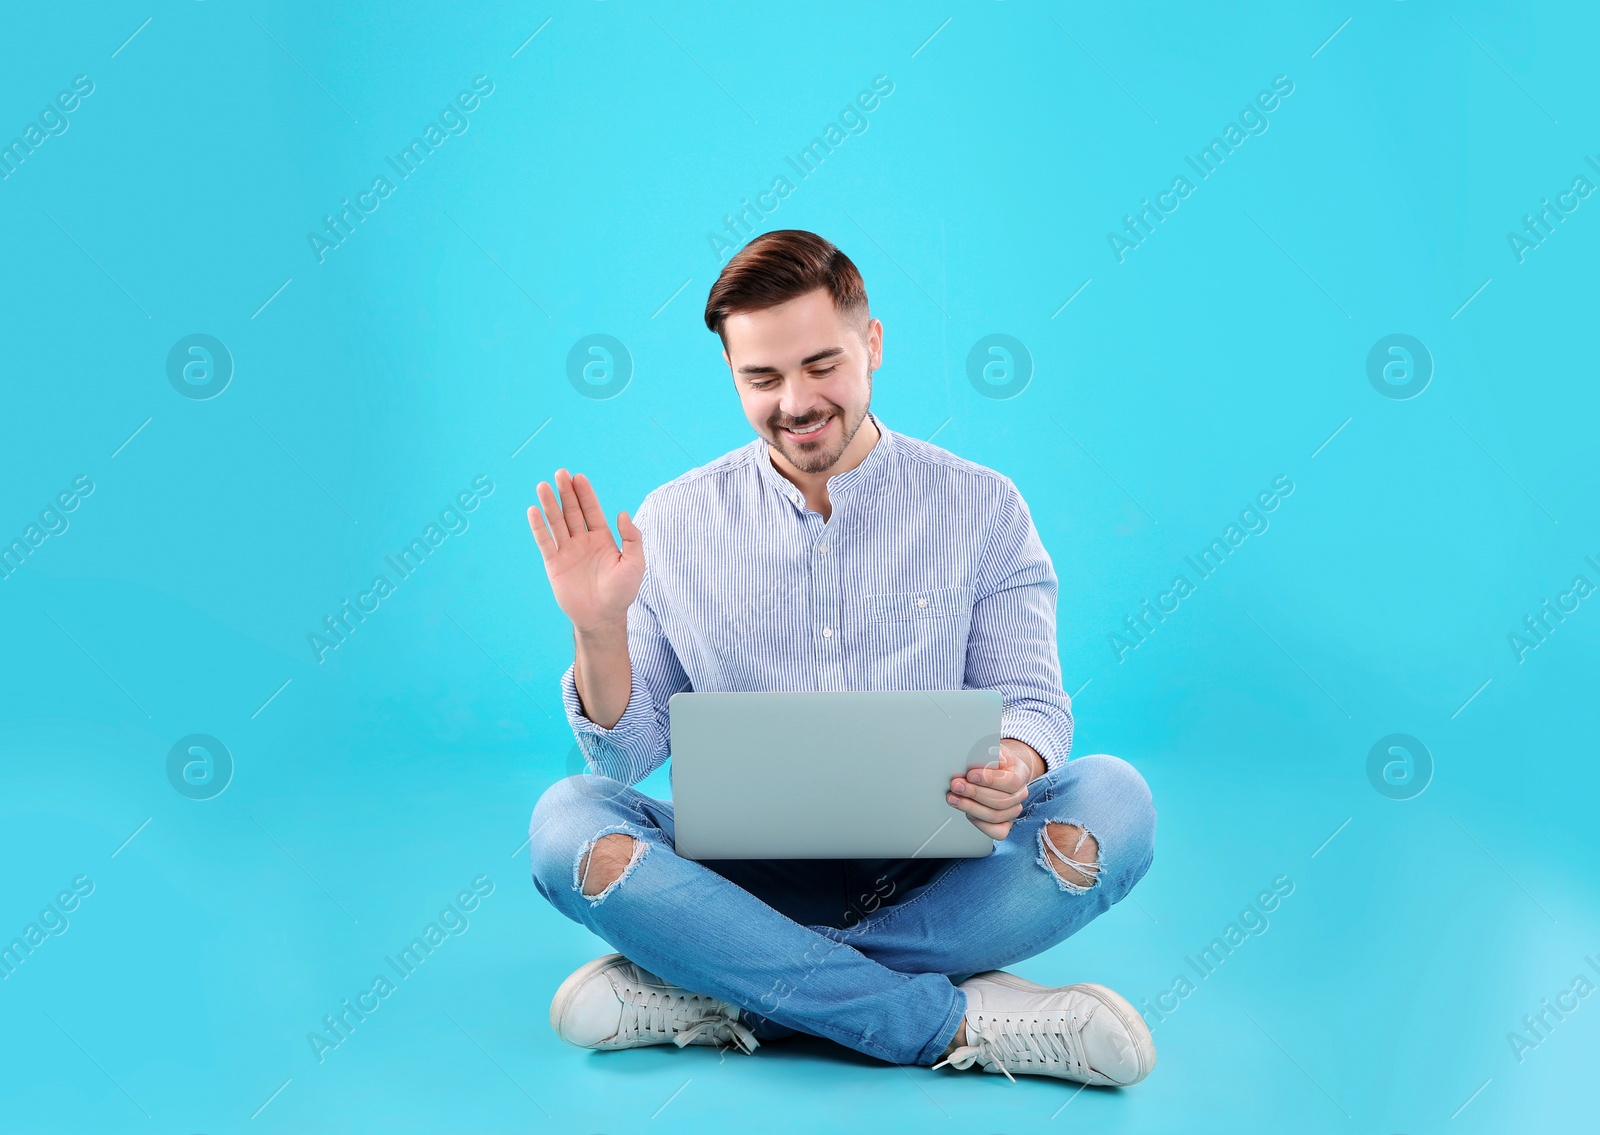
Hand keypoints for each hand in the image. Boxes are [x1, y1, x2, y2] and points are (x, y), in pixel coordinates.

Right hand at [527, 470, 643, 633]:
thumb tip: (622, 513)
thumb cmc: (622, 592)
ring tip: (543, 486)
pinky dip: (539, 527)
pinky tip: (533, 511)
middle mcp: (583, 541)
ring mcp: (567, 552)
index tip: (578, 477)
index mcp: (602, 539)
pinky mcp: (554, 564)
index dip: (585, 493)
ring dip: (550, 504)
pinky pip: (545, 542)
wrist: (603, 617)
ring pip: (557, 523)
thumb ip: (632, 537)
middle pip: (572, 511)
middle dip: (566, 492)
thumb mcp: (635, 563)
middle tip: (560, 473)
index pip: (591, 510)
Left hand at [947, 740, 1037, 840]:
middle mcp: (1020, 794)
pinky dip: (979, 823)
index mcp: (1021, 774)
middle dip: (974, 793)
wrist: (998, 770)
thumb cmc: (993, 760)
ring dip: (970, 807)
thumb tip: (978, 757)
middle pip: (1000, 801)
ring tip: (953, 798)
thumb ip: (987, 753)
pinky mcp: (1005, 824)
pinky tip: (967, 812)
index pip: (1010, 782)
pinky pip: (996, 831)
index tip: (971, 775)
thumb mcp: (991, 749)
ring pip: (995, 816)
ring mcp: (1014, 811)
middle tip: (956, 785)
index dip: (990, 780)